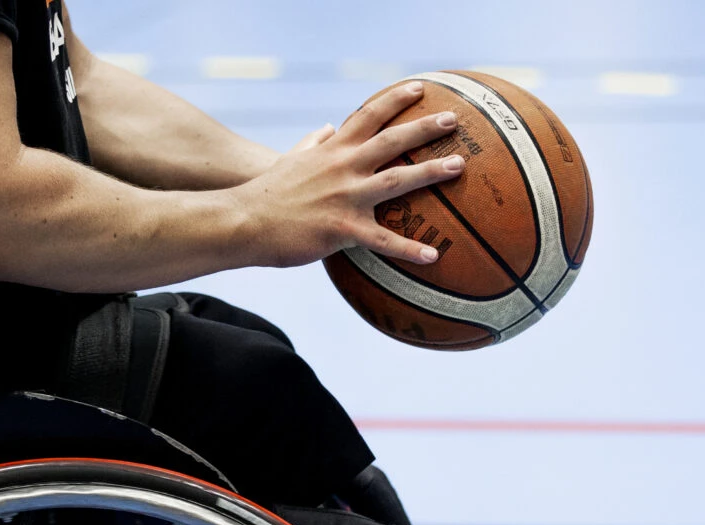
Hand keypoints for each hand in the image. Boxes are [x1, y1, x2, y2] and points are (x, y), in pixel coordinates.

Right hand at [234, 81, 462, 266]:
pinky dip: (409, 249)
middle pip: (391, 141)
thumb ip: (311, 143)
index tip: (420, 88)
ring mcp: (344, 197)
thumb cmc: (266, 194)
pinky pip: (383, 240)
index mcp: (331, 150)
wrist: (244, 222)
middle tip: (453, 119)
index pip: (368, 116)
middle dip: (424, 128)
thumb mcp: (289, 160)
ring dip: (430, 172)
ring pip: (396, 181)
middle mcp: (342, 167)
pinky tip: (433, 256)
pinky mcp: (342, 229)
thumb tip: (325, 128)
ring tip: (459, 167)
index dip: (395, 100)